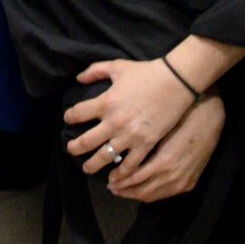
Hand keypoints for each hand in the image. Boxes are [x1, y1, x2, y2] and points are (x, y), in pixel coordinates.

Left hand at [64, 57, 199, 182]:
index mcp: (105, 102)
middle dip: (75, 148)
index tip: (68, 119)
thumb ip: (95, 70)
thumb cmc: (146, 72)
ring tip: (87, 168)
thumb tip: (79, 78)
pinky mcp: (145, 144)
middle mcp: (114, 122)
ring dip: (92, 165)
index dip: (69, 117)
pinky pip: (130, 164)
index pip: (78, 113)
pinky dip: (120, 173)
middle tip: (71, 150)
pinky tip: (115, 177)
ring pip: (104, 156)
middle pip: (86, 141)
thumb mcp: (117, 66)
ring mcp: (130, 135)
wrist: (176, 82)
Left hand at [109, 94, 225, 202]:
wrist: (210, 118)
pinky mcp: (188, 183)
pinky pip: (165, 195)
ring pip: (153, 195)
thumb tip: (118, 148)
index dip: (120, 180)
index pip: (135, 178)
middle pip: (141, 191)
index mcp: (163, 161)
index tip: (109, 178)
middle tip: (111, 186)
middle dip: (124, 190)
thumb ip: (140, 144)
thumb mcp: (158, 129)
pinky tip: (141, 189)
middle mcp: (173, 175)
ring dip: (135, 194)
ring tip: (122, 190)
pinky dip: (150, 194)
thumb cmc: (182, 117)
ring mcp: (182, 181)